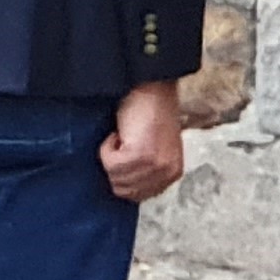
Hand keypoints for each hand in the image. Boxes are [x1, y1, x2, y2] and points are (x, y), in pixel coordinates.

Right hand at [99, 78, 184, 203]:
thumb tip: (122, 184)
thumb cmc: (149, 110)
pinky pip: (109, 163)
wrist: (151, 85)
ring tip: (122, 135)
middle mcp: (167, 173)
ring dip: (111, 156)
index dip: (123, 175)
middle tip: (124, 143)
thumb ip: (146, 169)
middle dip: (116, 167)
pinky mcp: (139, 155)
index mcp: (173, 173)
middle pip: (124, 190)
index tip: (123, 155)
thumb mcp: (155, 147)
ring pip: (115, 178)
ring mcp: (154, 166)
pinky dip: (107, 147)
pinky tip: (118, 132)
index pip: (138, 195)